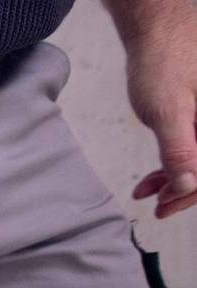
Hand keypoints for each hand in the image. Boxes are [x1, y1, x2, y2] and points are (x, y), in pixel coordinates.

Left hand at [124, 14, 196, 218]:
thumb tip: (187, 183)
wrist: (157, 27)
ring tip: (148, 191)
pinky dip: (178, 160)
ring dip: (178, 177)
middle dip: (184, 188)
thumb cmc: (163, 61)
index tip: (166, 205)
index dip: (193, 192)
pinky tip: (154, 177)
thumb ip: (179, 149)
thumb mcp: (167, 110)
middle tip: (157, 206)